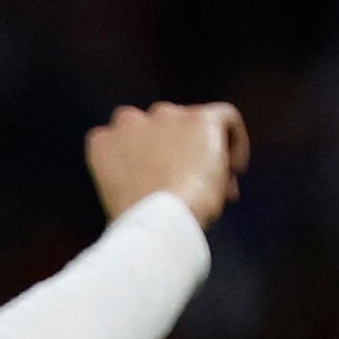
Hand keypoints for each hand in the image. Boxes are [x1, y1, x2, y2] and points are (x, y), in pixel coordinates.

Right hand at [85, 101, 250, 227]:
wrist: (160, 218)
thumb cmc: (143, 221)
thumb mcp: (124, 198)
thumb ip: (136, 178)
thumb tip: (169, 182)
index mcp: (102, 141)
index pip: (129, 141)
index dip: (152, 162)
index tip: (166, 185)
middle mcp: (129, 121)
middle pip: (161, 131)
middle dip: (180, 155)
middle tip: (196, 189)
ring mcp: (164, 116)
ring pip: (192, 126)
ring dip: (204, 152)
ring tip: (217, 187)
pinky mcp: (199, 118)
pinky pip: (225, 118)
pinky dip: (235, 140)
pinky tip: (234, 169)